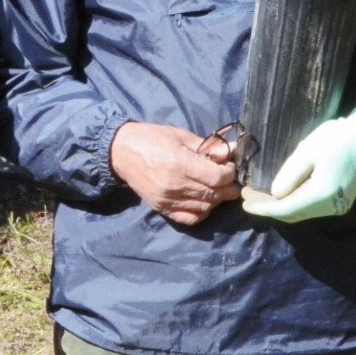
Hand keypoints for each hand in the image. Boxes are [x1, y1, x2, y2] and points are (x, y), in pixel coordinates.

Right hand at [109, 121, 239, 225]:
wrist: (122, 152)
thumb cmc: (152, 139)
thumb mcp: (182, 136)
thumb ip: (208, 147)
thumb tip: (233, 150)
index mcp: (180, 163)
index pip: (216, 177)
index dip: (229, 173)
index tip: (230, 167)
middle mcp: (175, 185)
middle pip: (213, 194)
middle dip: (228, 187)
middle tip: (232, 181)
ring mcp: (168, 200)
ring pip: (205, 207)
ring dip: (217, 199)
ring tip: (219, 189)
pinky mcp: (162, 209)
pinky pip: (190, 218)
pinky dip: (202, 212)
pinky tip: (204, 201)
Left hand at [240, 100, 355, 222]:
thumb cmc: (340, 140)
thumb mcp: (310, 150)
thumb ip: (291, 173)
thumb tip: (275, 193)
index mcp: (322, 194)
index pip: (285, 208)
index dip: (263, 207)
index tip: (244, 201)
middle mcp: (330, 207)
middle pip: (292, 214)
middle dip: (268, 208)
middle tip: (247, 197)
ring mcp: (336, 208)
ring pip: (301, 213)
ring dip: (280, 206)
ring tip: (259, 196)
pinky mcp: (339, 204)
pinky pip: (310, 208)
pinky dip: (293, 204)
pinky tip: (281, 195)